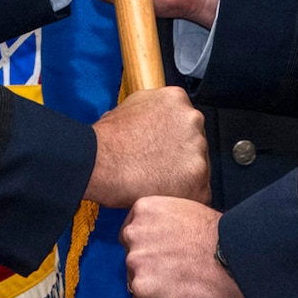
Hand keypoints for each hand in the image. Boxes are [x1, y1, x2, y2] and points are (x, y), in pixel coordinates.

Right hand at [84, 86, 208, 207]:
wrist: (98, 162)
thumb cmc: (107, 140)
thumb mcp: (130, 106)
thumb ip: (153, 111)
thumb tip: (154, 120)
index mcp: (177, 99)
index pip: (185, 122)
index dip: (173, 140)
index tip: (163, 149)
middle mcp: (193, 120)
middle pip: (194, 143)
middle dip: (180, 157)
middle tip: (158, 167)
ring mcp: (198, 149)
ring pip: (198, 168)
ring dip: (183, 177)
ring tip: (156, 182)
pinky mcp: (198, 178)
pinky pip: (199, 193)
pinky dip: (184, 197)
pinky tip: (163, 195)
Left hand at [121, 196, 243, 297]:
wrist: (236, 256)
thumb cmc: (222, 237)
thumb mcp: (186, 212)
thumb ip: (165, 225)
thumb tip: (162, 242)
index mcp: (143, 210)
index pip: (132, 236)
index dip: (150, 251)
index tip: (164, 258)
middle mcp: (133, 234)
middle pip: (132, 261)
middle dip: (152, 270)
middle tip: (177, 274)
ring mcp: (135, 263)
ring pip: (137, 286)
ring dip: (156, 291)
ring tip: (182, 289)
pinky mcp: (143, 290)